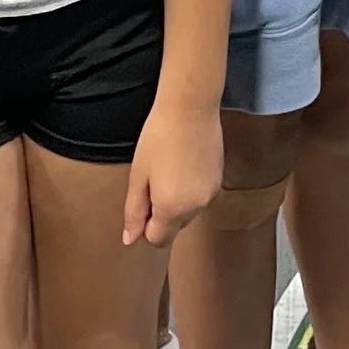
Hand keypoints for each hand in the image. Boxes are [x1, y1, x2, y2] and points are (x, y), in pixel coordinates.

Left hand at [125, 99, 222, 248]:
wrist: (191, 108)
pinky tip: (184, 163)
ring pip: (188, 212)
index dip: (145, 225)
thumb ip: (134, 211)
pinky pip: (200, 197)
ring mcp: (210, 194)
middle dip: (161, 214)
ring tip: (169, 168)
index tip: (142, 199)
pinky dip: (191, 188)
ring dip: (177, 201)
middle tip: (153, 180)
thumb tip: (130, 239)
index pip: (158, 239)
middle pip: (174, 227)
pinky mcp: (218, 180)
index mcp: (171, 209)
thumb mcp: (138, 176)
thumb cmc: (159, 137)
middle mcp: (195, 207)